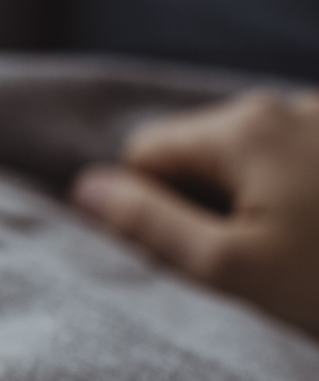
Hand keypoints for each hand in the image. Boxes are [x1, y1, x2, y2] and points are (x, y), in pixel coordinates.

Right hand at [72, 90, 318, 337]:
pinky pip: (314, 169)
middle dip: (219, 208)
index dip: (154, 212)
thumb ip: (150, 224)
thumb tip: (85, 189)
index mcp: (244, 126)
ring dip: (274, 208)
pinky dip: (314, 204)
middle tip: (264, 274)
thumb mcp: (233, 272)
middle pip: (210, 153)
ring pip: (267, 164)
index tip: (200, 265)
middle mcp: (293, 106)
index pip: (147, 155)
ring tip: (310, 264)